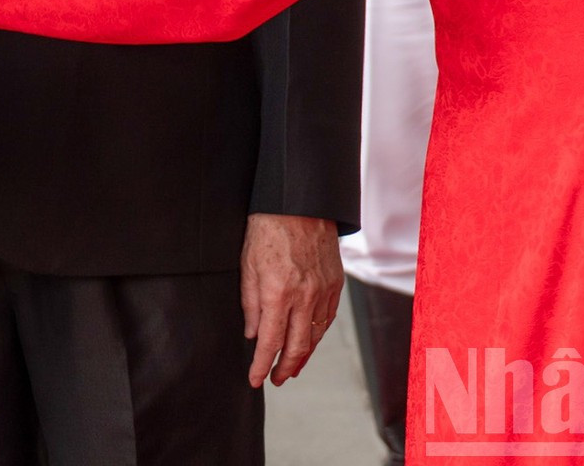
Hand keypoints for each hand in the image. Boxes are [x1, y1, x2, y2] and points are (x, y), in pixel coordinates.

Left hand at [240, 213, 341, 387]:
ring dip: (303, 356)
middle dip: (284, 368)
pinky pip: (327, 318)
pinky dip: (318, 334)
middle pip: (297, 346)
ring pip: (315, 335)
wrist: (299, 204)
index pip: (269, 341)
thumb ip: (250, 303)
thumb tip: (253, 333)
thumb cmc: (267, 230)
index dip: (261, 365)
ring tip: (292, 367)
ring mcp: (323, 291)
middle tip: (276, 379)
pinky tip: (310, 340)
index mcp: (277, 293)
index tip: (254, 379)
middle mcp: (303, 297)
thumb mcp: (247, 265)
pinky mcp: (335, 284)